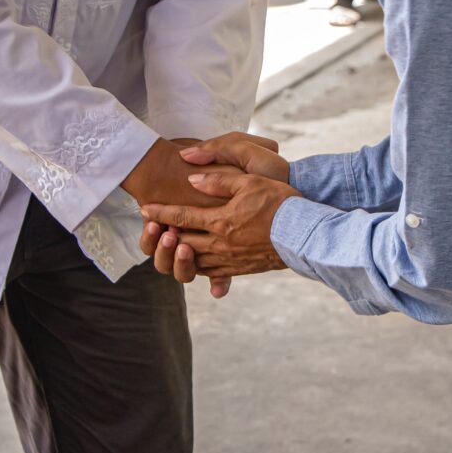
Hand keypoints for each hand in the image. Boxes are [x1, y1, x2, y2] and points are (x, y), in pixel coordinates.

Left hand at [140, 133, 285, 296]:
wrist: (307, 234)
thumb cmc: (281, 203)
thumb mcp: (250, 182)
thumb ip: (218, 181)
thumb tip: (192, 180)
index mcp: (220, 222)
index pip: (181, 218)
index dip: (160, 213)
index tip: (144, 209)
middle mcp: (221, 244)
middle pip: (183, 241)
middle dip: (165, 234)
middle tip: (153, 226)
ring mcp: (231, 259)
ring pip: (194, 261)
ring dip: (179, 252)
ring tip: (173, 242)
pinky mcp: (242, 268)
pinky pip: (212, 272)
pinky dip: (198, 265)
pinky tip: (196, 258)